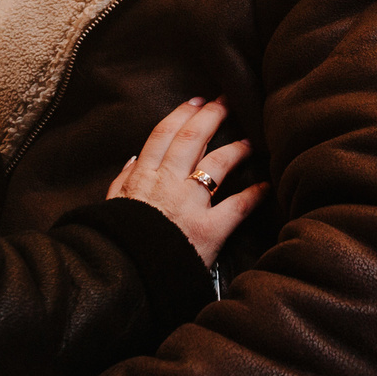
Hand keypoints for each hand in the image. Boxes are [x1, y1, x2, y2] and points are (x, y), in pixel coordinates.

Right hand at [108, 97, 268, 265]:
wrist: (123, 274)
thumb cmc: (117, 242)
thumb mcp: (110, 207)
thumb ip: (122, 182)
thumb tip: (133, 159)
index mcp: (143, 177)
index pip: (164, 134)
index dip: (183, 113)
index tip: (197, 101)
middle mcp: (168, 183)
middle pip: (193, 138)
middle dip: (212, 115)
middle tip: (228, 101)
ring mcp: (189, 204)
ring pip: (217, 164)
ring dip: (235, 149)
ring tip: (249, 141)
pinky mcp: (209, 229)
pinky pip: (237, 206)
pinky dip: (254, 194)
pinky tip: (266, 186)